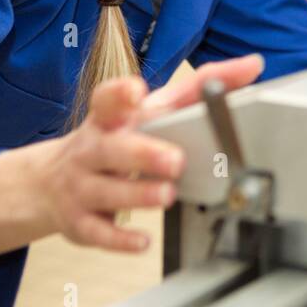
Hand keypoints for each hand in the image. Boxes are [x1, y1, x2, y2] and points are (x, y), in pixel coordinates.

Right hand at [33, 54, 264, 251]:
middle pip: (112, 149)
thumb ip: (200, 89)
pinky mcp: (80, 221)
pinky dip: (120, 239)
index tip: (137, 91)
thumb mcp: (152, 112)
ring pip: (106, 191)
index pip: (109, 100)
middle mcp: (93, 149)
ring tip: (167, 195)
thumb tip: (251, 65)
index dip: (121, 94)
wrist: (54, 180)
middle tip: (175, 160)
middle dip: (143, 154)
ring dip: (138, 194)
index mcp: (111, 119)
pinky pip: (98, 232)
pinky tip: (142, 242)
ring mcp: (82, 185)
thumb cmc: (117, 138)